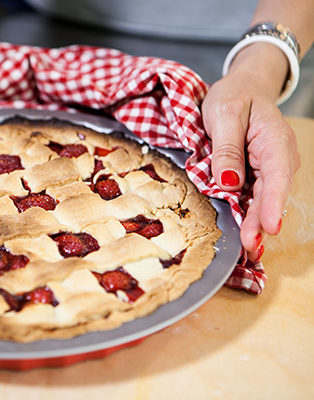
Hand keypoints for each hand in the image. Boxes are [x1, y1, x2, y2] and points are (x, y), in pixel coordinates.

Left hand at [202, 50, 299, 259]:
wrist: (242, 89)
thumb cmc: (234, 97)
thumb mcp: (225, 114)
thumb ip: (227, 148)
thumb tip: (229, 182)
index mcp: (274, 141)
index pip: (276, 177)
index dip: (272, 204)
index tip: (268, 227)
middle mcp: (277, 159)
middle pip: (270, 195)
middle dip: (260, 223)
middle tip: (249, 247)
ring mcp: (268, 169)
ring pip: (261, 200)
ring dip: (254, 224)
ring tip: (247, 250)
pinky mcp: (255, 175)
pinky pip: (252, 197)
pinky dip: (247, 216)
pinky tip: (243, 235)